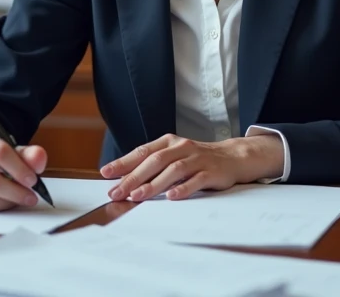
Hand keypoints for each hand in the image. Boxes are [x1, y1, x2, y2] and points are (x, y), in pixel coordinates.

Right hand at [0, 127, 47, 212]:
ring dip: (6, 203)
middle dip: (15, 192)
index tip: (33, 181)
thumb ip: (26, 154)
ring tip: (18, 200)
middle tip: (30, 197)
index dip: (19, 169)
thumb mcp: (5, 150)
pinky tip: (0, 202)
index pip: (0, 152)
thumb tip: (40, 158)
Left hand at [100, 133, 282, 201]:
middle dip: (133, 177)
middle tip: (117, 191)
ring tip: (137, 196)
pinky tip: (171, 197)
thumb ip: (153, 165)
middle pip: (154, 161)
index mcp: (169, 142)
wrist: (233, 157)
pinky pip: (196, 180)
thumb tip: (124, 179)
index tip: (106, 174)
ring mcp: (197, 159)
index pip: (142, 151)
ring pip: (173, 170)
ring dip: (153, 184)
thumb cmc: (197, 159)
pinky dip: (183, 188)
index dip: (124, 162)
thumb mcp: (174, 156)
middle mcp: (182, 147)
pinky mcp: (212, 172)